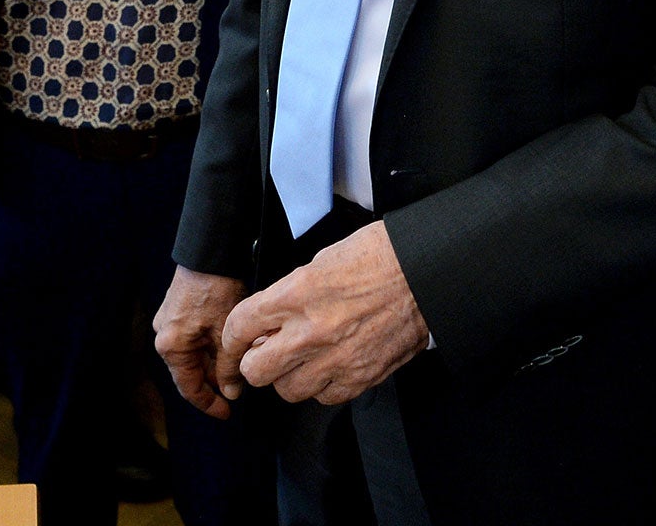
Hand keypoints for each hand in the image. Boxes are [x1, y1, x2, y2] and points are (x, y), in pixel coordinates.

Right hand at [155, 266, 247, 419]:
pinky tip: (229, 344)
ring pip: (194, 355)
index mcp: (171, 346)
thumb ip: (227, 366)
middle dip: (215, 380)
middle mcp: (164, 336)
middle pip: (191, 372)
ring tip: (239, 363)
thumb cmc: (216, 288)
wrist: (210, 252)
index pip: (189, 388)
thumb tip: (230, 392)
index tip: (227, 412)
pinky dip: (210, 346)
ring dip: (214, 362)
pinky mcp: (177, 310)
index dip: (209, 403)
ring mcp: (169, 322)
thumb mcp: (225, 333)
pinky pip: (192, 338)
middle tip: (239, 386)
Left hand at [218, 221, 429, 406]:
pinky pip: (325, 398)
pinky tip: (331, 366)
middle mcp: (311, 332)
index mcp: (296, 294)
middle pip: (256, 371)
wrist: (425, 273)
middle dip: (255, 363)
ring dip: (289, 377)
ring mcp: (337, 359)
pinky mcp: (361, 378)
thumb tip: (271, 320)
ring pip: (288, 391)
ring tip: (303, 360)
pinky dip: (323, 386)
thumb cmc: (378, 256)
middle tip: (265, 354)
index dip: (230, 340)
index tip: (233, 346)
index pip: (239, 327)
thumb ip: (289, 295)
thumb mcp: (320, 261)